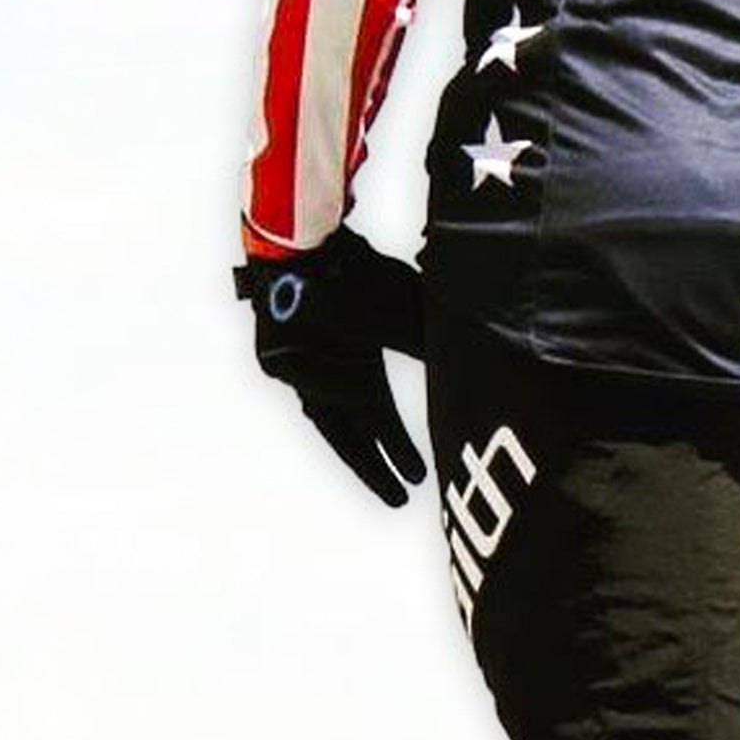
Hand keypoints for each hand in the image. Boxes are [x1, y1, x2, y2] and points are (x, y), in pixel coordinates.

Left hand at [237, 233, 428, 506]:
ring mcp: (297, 369)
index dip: (392, 450)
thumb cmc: (359, 272)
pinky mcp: (271, 360)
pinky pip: (308, 382)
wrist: (312, 240)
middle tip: (402, 498)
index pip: (373, 419)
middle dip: (375, 466)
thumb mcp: (402, 316)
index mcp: (356, 364)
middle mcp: (327, 373)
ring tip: (401, 467)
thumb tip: (467, 374)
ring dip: (361, 445)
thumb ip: (421, 348)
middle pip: (348, 432)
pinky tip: (354, 384)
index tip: (417, 479)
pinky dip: (331, 382)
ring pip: (330, 413)